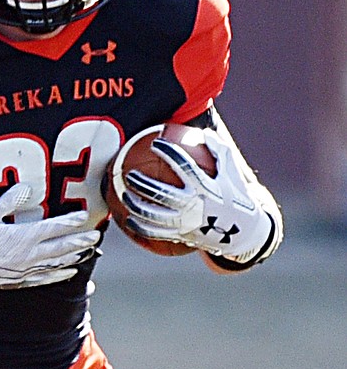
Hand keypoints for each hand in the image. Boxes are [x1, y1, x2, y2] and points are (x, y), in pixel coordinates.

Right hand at [0, 184, 100, 290]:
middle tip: (96, 236)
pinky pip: (46, 279)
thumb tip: (26, 188)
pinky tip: (72, 273)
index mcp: (23, 236)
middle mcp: (30, 254)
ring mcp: (26, 269)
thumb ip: (8, 201)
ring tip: (89, 252)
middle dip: (81, 241)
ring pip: (58, 263)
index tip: (84, 216)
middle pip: (62, 247)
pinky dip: (61, 276)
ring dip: (75, 257)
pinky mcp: (20, 280)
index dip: (71, 221)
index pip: (54, 227)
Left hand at [120, 130, 274, 261]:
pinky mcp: (181, 236)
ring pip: (154, 216)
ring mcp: (186, 223)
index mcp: (206, 188)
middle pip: (161, 194)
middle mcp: (194, 206)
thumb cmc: (234, 195)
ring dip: (136, 205)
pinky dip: (140, 226)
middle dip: (142, 184)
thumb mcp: (231, 172)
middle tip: (129, 174)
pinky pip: (155, 233)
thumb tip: (203, 132)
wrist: (244, 232)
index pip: (184, 167)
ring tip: (124, 195)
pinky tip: (128, 219)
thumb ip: (219, 151)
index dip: (169, 153)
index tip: (156, 143)